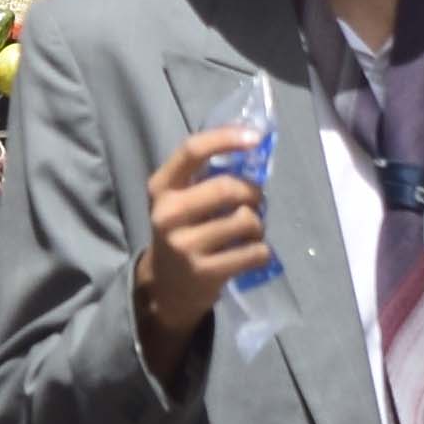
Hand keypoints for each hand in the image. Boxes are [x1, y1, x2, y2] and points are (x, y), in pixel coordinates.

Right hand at [131, 126, 274, 365]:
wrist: (166, 286)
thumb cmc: (183, 230)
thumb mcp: (180, 199)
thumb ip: (207, 176)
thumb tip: (254, 148)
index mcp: (161, 188)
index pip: (192, 150)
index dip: (226, 138)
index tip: (255, 137)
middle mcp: (167, 215)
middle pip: (228, 188)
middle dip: (253, 192)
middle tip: (255, 201)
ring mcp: (184, 246)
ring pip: (246, 221)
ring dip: (259, 224)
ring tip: (250, 231)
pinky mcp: (205, 273)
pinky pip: (254, 252)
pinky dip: (262, 250)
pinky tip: (251, 253)